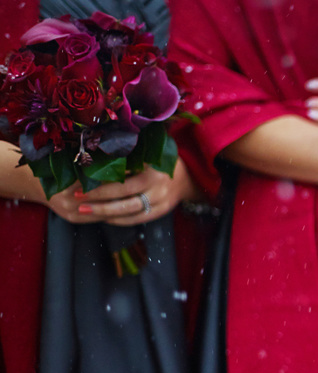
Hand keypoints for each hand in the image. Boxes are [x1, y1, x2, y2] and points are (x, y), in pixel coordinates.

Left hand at [57, 159, 198, 225]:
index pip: (123, 172)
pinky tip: (104, 217)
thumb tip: (93, 157)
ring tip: (84, 211)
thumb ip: (126, 154)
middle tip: (77, 198)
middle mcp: (158, 183)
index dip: (101, 177)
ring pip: (129, 209)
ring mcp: (162, 199)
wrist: (187, 177)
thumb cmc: (159, 161)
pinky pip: (137, 219)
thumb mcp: (146, 152)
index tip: (80, 179)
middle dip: (98, 197)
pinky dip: (119, 220)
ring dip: (104, 211)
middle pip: (124, 193)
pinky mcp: (162, 211)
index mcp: (152, 164)